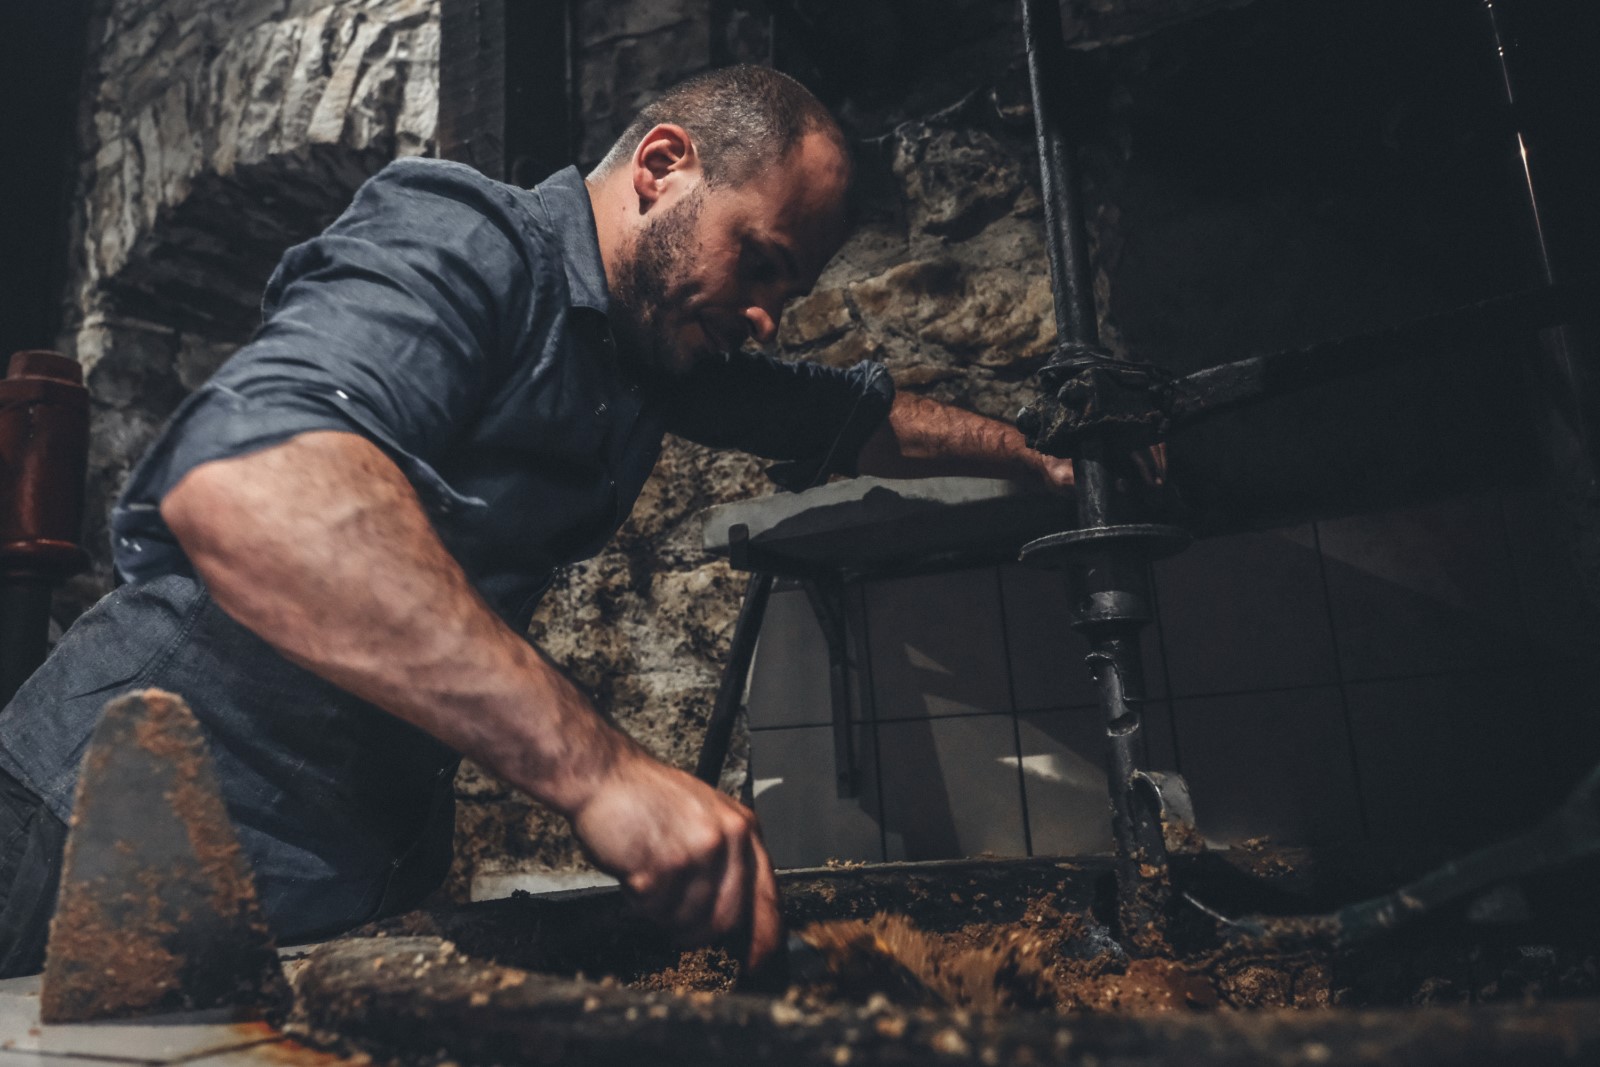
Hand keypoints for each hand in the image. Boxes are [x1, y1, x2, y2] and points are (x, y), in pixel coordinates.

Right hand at [567, 742, 781, 971]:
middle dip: (701, 933)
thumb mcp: (706, 815)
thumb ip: (728, 857)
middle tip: (682, 931)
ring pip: (689, 920)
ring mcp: (696, 854)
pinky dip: (641, 903)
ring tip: (651, 883)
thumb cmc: (649, 796)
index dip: (762, 937)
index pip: (767, 897)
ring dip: (665, 914)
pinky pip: (656, 911)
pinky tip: (636, 873)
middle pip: (728, 918)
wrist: (605, 776)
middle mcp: (726, 840)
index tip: (756, 960)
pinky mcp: (662, 868)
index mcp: (742, 828)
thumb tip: (740, 911)